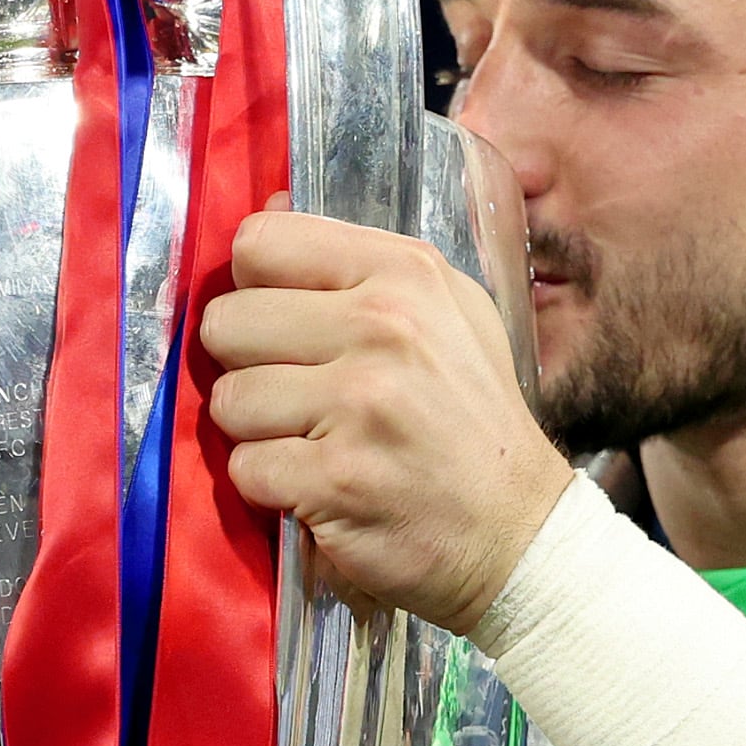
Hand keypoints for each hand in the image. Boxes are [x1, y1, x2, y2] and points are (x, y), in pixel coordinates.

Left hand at [198, 208, 573, 631]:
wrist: (518, 534)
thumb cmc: (471, 420)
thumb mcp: (444, 315)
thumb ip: (358, 265)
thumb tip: (266, 211)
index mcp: (404, 273)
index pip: (262, 242)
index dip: (255, 288)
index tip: (284, 324)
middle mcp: (383, 327)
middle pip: (228, 322)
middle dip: (249, 365)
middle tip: (298, 395)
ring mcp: (358, 404)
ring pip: (229, 399)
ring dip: (258, 432)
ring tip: (313, 443)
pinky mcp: (335, 479)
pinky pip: (245, 467)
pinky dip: (271, 487)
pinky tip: (318, 487)